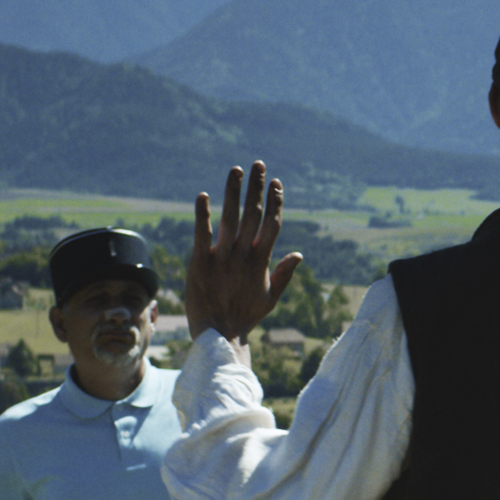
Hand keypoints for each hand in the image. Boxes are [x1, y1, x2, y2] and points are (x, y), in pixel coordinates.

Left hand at [187, 161, 303, 341]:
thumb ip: (284, 274)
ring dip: (233, 192)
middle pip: (253, 213)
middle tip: (258, 165)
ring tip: (235, 170)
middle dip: (256, 188)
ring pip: (230, 217)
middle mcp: (244, 254)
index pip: (272, 224)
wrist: (220, 335)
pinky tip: (204, 195)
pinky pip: (201, 233)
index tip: (276, 183)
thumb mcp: (271, 298)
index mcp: (262, 260)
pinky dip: (203, 213)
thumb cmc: (245, 317)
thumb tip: (299, 255)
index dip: (275, 202)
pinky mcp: (200, 262)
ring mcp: (222, 257)